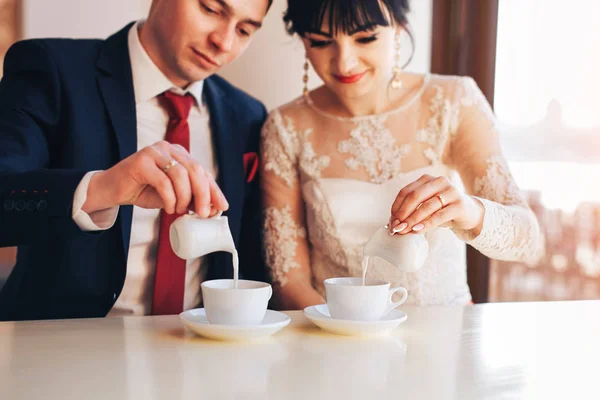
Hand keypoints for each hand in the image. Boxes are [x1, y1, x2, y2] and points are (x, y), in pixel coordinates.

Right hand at [83, 141, 228, 216]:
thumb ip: (190, 198)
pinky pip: (163, 181)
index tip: (222, 206)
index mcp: (180, 154)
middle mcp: (169, 149)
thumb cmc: (144, 191)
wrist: (112, 190)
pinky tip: (168, 207)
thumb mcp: (173, 196)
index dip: (214, 190)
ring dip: (184, 197)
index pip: (203, 171)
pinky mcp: (141, 161)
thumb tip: (211, 209)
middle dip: (203, 194)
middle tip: (203, 213)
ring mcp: (155, 152)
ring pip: (181, 175)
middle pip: (195, 170)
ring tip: (179, 210)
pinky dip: (170, 198)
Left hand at [387, 174, 483, 234]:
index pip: (405, 191)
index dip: (396, 207)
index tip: (391, 221)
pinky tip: (417, 230)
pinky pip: (439, 216)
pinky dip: (426, 224)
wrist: (469, 213)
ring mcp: (451, 191)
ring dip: (412, 220)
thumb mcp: (426, 207)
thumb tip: (393, 223)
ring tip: (404, 230)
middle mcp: (439, 181)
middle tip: (395, 227)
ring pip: (426, 206)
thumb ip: (412, 210)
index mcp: (427, 179)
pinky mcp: (459, 204)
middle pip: (414, 196)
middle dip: (402, 213)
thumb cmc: (443, 210)